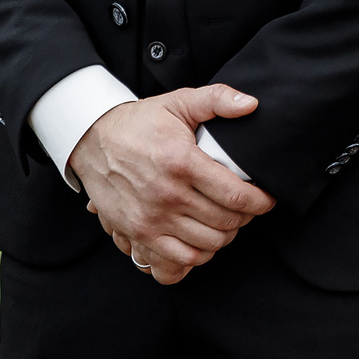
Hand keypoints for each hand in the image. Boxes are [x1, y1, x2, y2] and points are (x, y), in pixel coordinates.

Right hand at [71, 84, 273, 285]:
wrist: (92, 140)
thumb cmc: (139, 122)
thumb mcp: (179, 101)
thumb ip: (218, 99)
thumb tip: (251, 105)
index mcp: (182, 162)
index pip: (235, 195)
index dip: (260, 202)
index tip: (267, 199)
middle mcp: (168, 194)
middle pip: (225, 222)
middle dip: (245, 217)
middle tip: (248, 208)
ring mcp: (151, 218)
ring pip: (206, 244)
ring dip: (225, 237)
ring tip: (228, 222)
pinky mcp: (137, 233)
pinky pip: (179, 259)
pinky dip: (198, 255)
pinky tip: (203, 239)